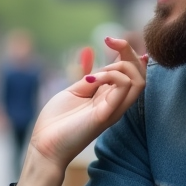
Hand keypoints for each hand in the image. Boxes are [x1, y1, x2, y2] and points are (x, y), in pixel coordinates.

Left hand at [27, 37, 146, 169]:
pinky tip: (91, 81)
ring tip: (96, 73)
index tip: (109, 39)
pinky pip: (124, 88)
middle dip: (129, 51)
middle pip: (140, 73)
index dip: (127, 51)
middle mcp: (116, 103)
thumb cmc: (56, 122)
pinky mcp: (106, 115)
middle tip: (109, 42)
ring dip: (120, 66)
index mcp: (109, 96)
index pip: (132, 71)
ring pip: (139, 80)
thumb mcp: (74, 91)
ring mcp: (113, 109)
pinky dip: (111, 76)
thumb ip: (89, 78)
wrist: (44, 146)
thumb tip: (94, 58)